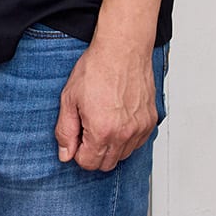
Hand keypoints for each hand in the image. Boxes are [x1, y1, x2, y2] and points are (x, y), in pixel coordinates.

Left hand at [54, 39, 159, 170]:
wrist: (122, 51)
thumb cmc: (96, 69)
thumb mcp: (69, 99)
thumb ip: (65, 131)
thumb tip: (65, 154)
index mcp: (102, 131)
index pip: (88, 163)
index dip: (77, 153)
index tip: (76, 138)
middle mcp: (124, 134)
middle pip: (106, 164)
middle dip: (93, 153)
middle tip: (86, 131)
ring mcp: (140, 129)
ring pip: (123, 155)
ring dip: (110, 147)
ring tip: (102, 122)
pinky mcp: (150, 121)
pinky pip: (137, 143)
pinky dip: (126, 138)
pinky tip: (116, 120)